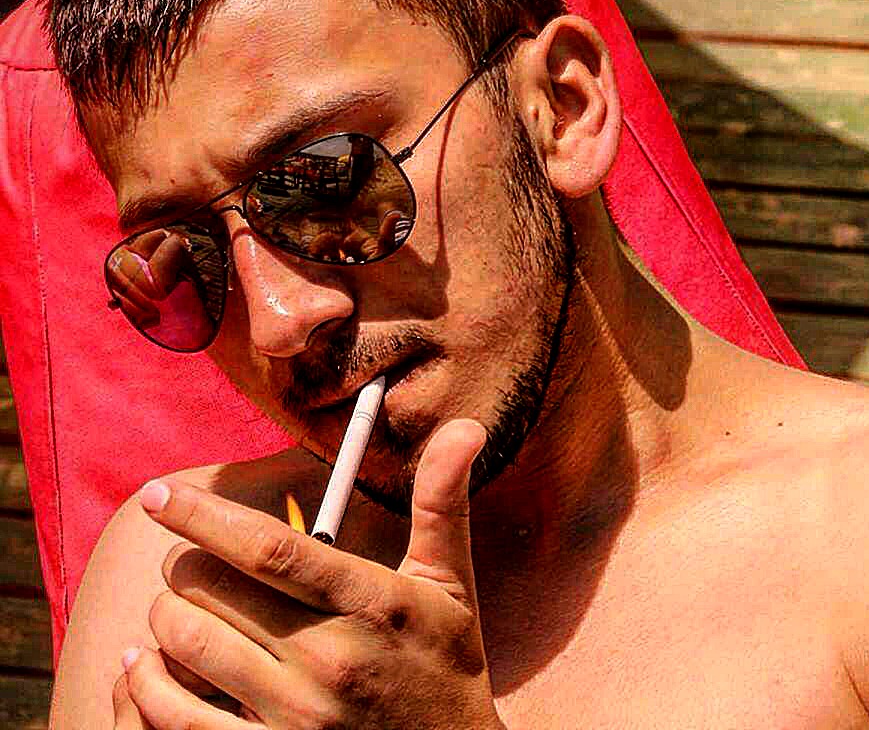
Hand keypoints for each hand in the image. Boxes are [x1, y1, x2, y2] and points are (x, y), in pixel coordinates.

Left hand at [118, 419, 506, 729]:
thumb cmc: (445, 664)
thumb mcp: (449, 582)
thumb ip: (443, 501)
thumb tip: (465, 426)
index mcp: (369, 602)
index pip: (270, 547)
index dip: (205, 515)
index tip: (160, 496)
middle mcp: (328, 659)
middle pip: (213, 592)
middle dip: (183, 565)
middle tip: (185, 560)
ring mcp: (296, 718)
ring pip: (187, 648)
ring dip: (164, 618)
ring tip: (173, 607)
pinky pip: (177, 721)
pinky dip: (146, 686)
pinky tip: (146, 667)